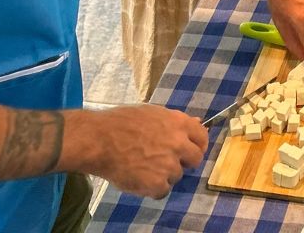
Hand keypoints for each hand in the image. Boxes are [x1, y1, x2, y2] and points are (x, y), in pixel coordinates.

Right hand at [77, 105, 207, 197]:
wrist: (101, 140)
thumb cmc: (122, 122)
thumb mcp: (152, 113)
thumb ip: (175, 122)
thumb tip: (196, 122)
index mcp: (178, 123)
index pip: (202, 136)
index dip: (197, 144)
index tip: (191, 149)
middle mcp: (179, 144)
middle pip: (195, 159)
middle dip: (184, 161)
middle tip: (168, 161)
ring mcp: (169, 165)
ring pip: (176, 175)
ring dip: (165, 174)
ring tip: (144, 166)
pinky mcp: (157, 184)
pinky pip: (162, 190)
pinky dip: (153, 188)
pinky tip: (139, 177)